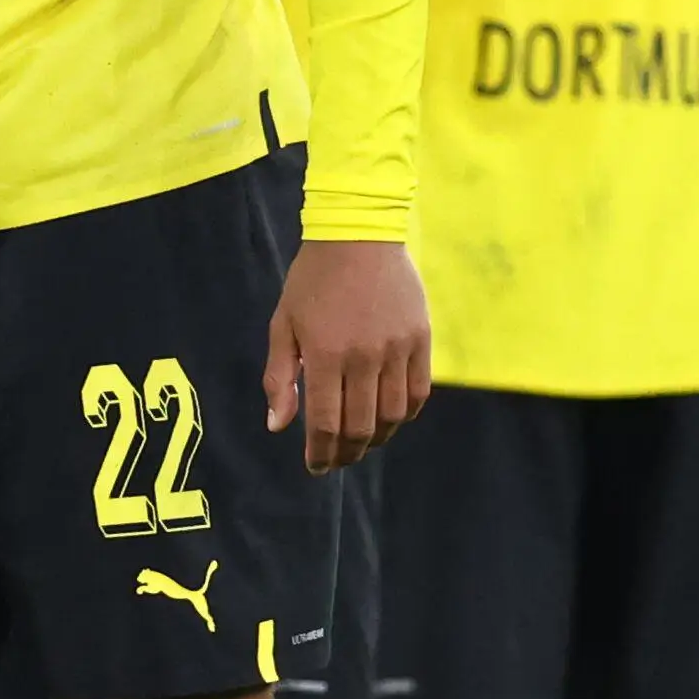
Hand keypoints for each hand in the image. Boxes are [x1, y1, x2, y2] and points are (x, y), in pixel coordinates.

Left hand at [263, 239, 429, 472]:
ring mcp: (396, 349)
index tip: (315, 466)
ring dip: (376, 438)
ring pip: (392, 416)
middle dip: (346, 453)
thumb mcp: (284, 322)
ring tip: (362, 441)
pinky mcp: (420, 339)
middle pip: (360, 427)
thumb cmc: (313, 278)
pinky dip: (405, 414)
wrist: (359, 232)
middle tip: (337, 460)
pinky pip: (418, 393)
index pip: (325, 423)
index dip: (320, 453)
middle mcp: (363, 356)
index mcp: (324, 353)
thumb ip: (279, 376)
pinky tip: (389, 417)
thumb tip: (277, 426)